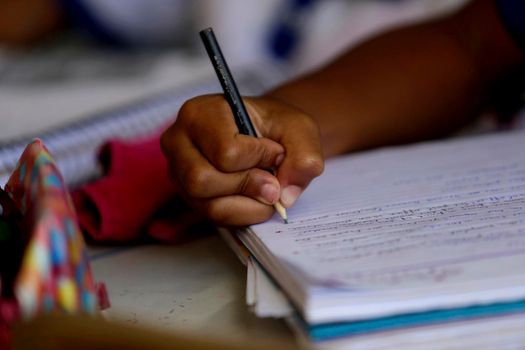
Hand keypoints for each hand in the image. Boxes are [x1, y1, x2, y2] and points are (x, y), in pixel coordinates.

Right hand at [161, 94, 323, 225]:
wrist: (267, 134)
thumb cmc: (276, 126)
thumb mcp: (300, 130)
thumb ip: (303, 157)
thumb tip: (285, 196)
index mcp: (200, 113)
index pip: (225, 151)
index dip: (259, 158)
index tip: (275, 150)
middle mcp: (178, 141)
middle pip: (203, 180)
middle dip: (247, 186)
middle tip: (273, 180)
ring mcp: (178, 171)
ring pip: (207, 204)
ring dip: (247, 203)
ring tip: (266, 188)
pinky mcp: (188, 195)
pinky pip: (214, 218)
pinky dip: (243, 214)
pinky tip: (255, 198)